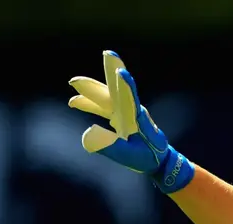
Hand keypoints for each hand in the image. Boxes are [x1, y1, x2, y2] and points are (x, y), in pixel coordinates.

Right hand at [68, 50, 193, 192]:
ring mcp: (125, 112)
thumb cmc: (148, 158)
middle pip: (116, 89)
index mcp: (136, 118)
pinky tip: (74, 101)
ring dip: (91, 89)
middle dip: (111, 71)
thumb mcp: (129, 155)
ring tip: (74, 83)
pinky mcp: (121, 117)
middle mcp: (131, 111)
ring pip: (106, 96)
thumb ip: (109, 146)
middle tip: (108, 53)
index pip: (130, 98)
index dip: (125, 85)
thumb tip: (87, 133)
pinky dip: (89, 104)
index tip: (121, 72)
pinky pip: (102, 107)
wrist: (159, 160)